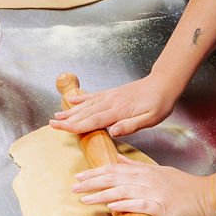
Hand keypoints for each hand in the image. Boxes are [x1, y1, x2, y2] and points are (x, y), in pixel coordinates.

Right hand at [50, 73, 179, 140]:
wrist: (164, 83)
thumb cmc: (160, 103)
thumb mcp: (151, 119)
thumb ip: (131, 126)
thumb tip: (113, 132)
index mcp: (119, 110)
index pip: (93, 121)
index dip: (75, 126)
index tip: (61, 128)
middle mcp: (111, 102)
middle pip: (85, 113)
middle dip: (67, 119)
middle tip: (51, 124)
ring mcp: (110, 96)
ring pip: (86, 105)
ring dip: (70, 110)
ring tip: (57, 115)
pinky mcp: (112, 93)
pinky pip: (93, 96)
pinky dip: (81, 99)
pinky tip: (72, 101)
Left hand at [73, 159, 213, 215]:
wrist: (207, 195)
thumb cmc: (184, 186)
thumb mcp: (159, 171)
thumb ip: (137, 167)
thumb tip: (119, 161)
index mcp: (145, 171)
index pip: (114, 169)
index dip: (95, 172)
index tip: (79, 176)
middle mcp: (146, 179)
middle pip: (113, 178)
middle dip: (91, 182)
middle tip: (74, 186)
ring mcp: (153, 192)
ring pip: (122, 191)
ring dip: (101, 194)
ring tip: (84, 198)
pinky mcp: (161, 206)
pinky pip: (139, 204)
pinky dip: (124, 204)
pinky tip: (112, 206)